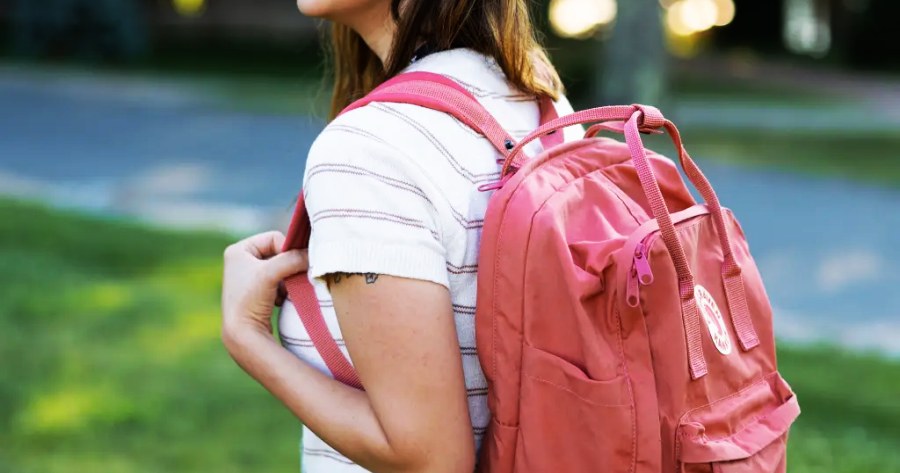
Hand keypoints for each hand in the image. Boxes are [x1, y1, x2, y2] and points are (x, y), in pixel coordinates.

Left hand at [221, 231, 307, 349]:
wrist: (242, 334)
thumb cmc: (250, 300)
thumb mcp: (272, 273)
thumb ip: (293, 258)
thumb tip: (312, 254)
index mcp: (238, 250)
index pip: (274, 238)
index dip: (287, 250)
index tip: (292, 266)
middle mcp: (240, 262)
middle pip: (278, 254)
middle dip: (288, 267)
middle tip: (293, 278)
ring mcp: (248, 278)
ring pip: (281, 269)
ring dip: (288, 279)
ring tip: (284, 292)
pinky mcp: (256, 293)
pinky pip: (279, 283)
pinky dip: (284, 289)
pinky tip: (280, 300)